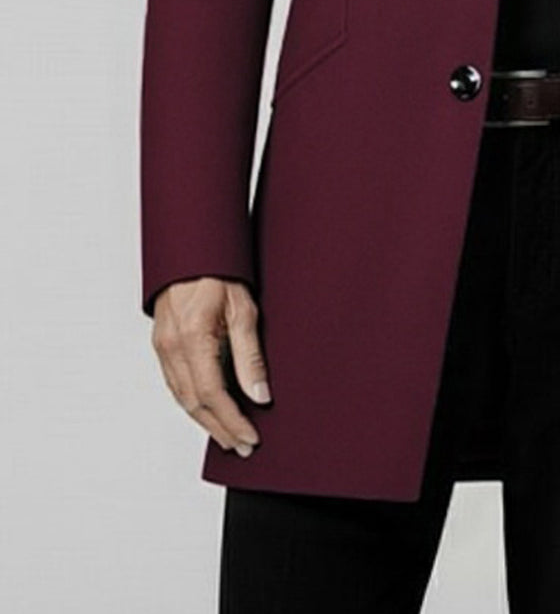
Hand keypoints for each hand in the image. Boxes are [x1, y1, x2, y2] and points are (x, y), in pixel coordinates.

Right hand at [151, 277, 270, 455]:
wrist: (192, 250)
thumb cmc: (219, 272)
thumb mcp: (244, 309)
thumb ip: (250, 355)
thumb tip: (260, 395)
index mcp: (193, 338)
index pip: (212, 395)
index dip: (232, 420)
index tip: (250, 437)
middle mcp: (171, 347)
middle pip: (194, 404)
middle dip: (219, 429)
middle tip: (242, 447)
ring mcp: (162, 347)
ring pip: (182, 397)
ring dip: (205, 421)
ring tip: (228, 436)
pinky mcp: (161, 344)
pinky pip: (175, 383)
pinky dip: (192, 403)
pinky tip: (207, 411)